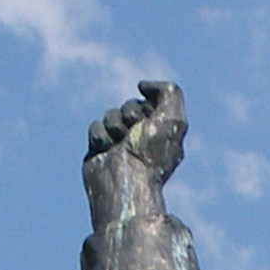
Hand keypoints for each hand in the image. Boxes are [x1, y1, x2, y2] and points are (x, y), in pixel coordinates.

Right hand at [84, 80, 186, 226]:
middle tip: (134, 136)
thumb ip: (169, 91)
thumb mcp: (173, 118)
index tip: (150, 124)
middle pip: (129, 106)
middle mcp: (142, 139)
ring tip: (119, 146)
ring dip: (114, 126)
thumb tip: (142, 87)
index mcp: (162, 133)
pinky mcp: (100, 150)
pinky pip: (95, 127)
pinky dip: (100, 136)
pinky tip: (105, 151)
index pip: (148, 102)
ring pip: (110, 115)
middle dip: (129, 115)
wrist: (124, 183)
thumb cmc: (151, 154)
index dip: (147, 108)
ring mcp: (120, 145)